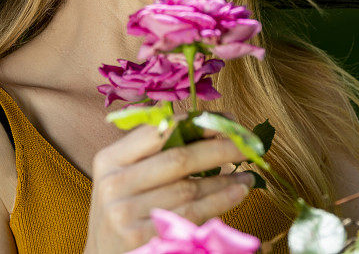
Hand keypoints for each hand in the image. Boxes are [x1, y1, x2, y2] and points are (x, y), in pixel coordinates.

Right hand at [83, 112, 255, 253]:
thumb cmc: (122, 211)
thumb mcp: (125, 178)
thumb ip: (154, 153)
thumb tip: (208, 123)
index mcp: (109, 159)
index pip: (159, 130)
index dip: (198, 123)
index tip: (227, 120)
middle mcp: (114, 184)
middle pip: (180, 157)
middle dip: (221, 148)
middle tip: (248, 143)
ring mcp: (126, 213)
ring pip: (190, 188)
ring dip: (226, 179)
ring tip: (248, 174)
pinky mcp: (142, 238)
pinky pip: (192, 214)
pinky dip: (221, 201)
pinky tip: (238, 192)